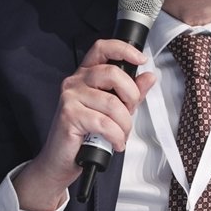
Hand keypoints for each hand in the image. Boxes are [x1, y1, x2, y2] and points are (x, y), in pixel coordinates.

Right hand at [14, 39, 155, 210]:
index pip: (102, 49)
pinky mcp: (69, 115)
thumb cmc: (85, 135)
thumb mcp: (114, 111)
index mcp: (86, 75)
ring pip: (112, 103)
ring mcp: (70, 97)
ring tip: (121, 135)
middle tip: (130, 112)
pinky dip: (116, 136)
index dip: (124, 49)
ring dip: (124, 125)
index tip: (141, 59)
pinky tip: (115, 143)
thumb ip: (131, 93)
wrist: (61, 161)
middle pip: (112, 73)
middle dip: (131, 95)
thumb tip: (149, 77)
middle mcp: (75, 81)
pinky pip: (104, 123)